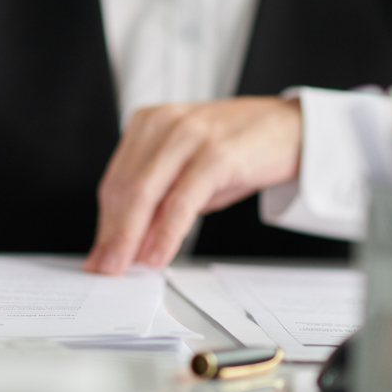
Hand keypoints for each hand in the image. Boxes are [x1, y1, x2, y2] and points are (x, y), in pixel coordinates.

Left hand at [83, 96, 300, 274]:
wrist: (292, 129)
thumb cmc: (240, 149)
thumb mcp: (190, 171)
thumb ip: (160, 202)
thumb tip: (132, 245)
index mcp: (149, 123)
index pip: (114, 180)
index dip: (104, 223)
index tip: (98, 254)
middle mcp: (164, 124)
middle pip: (123, 188)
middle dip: (111, 235)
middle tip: (104, 268)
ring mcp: (189, 135)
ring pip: (144, 194)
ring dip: (130, 238)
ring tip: (124, 267)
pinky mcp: (216, 154)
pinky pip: (181, 202)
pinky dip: (166, 234)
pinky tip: (159, 255)